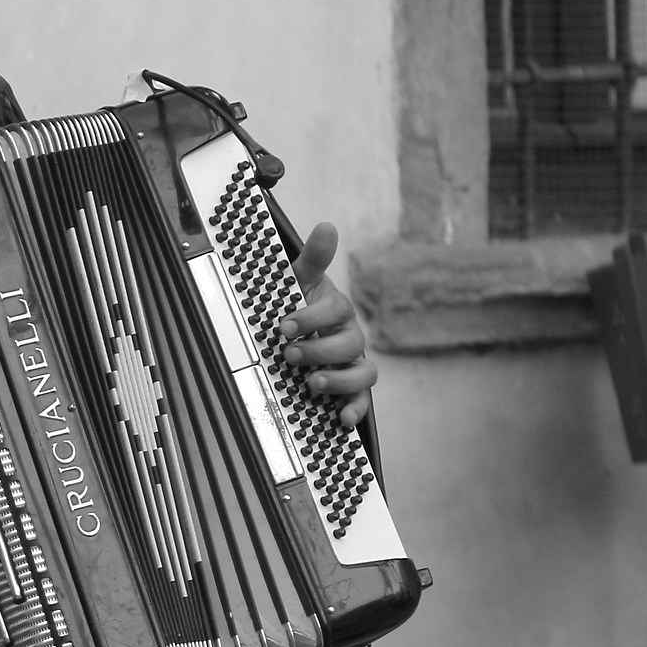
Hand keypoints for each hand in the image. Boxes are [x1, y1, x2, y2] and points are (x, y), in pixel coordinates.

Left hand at [280, 221, 376, 429]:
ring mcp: (351, 364)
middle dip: (319, 350)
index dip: (311, 317)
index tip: (283, 325)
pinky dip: (355, 410)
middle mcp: (349, 337)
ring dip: (340, 380)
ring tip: (312, 384)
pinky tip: (341, 420)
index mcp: (337, 309)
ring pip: (364, 373)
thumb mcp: (298, 282)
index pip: (335, 309)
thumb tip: (327, 226)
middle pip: (348, 344)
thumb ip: (313, 259)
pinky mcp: (349, 390)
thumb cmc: (297, 305)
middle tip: (289, 355)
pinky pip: (362, 401)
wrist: (294, 332)